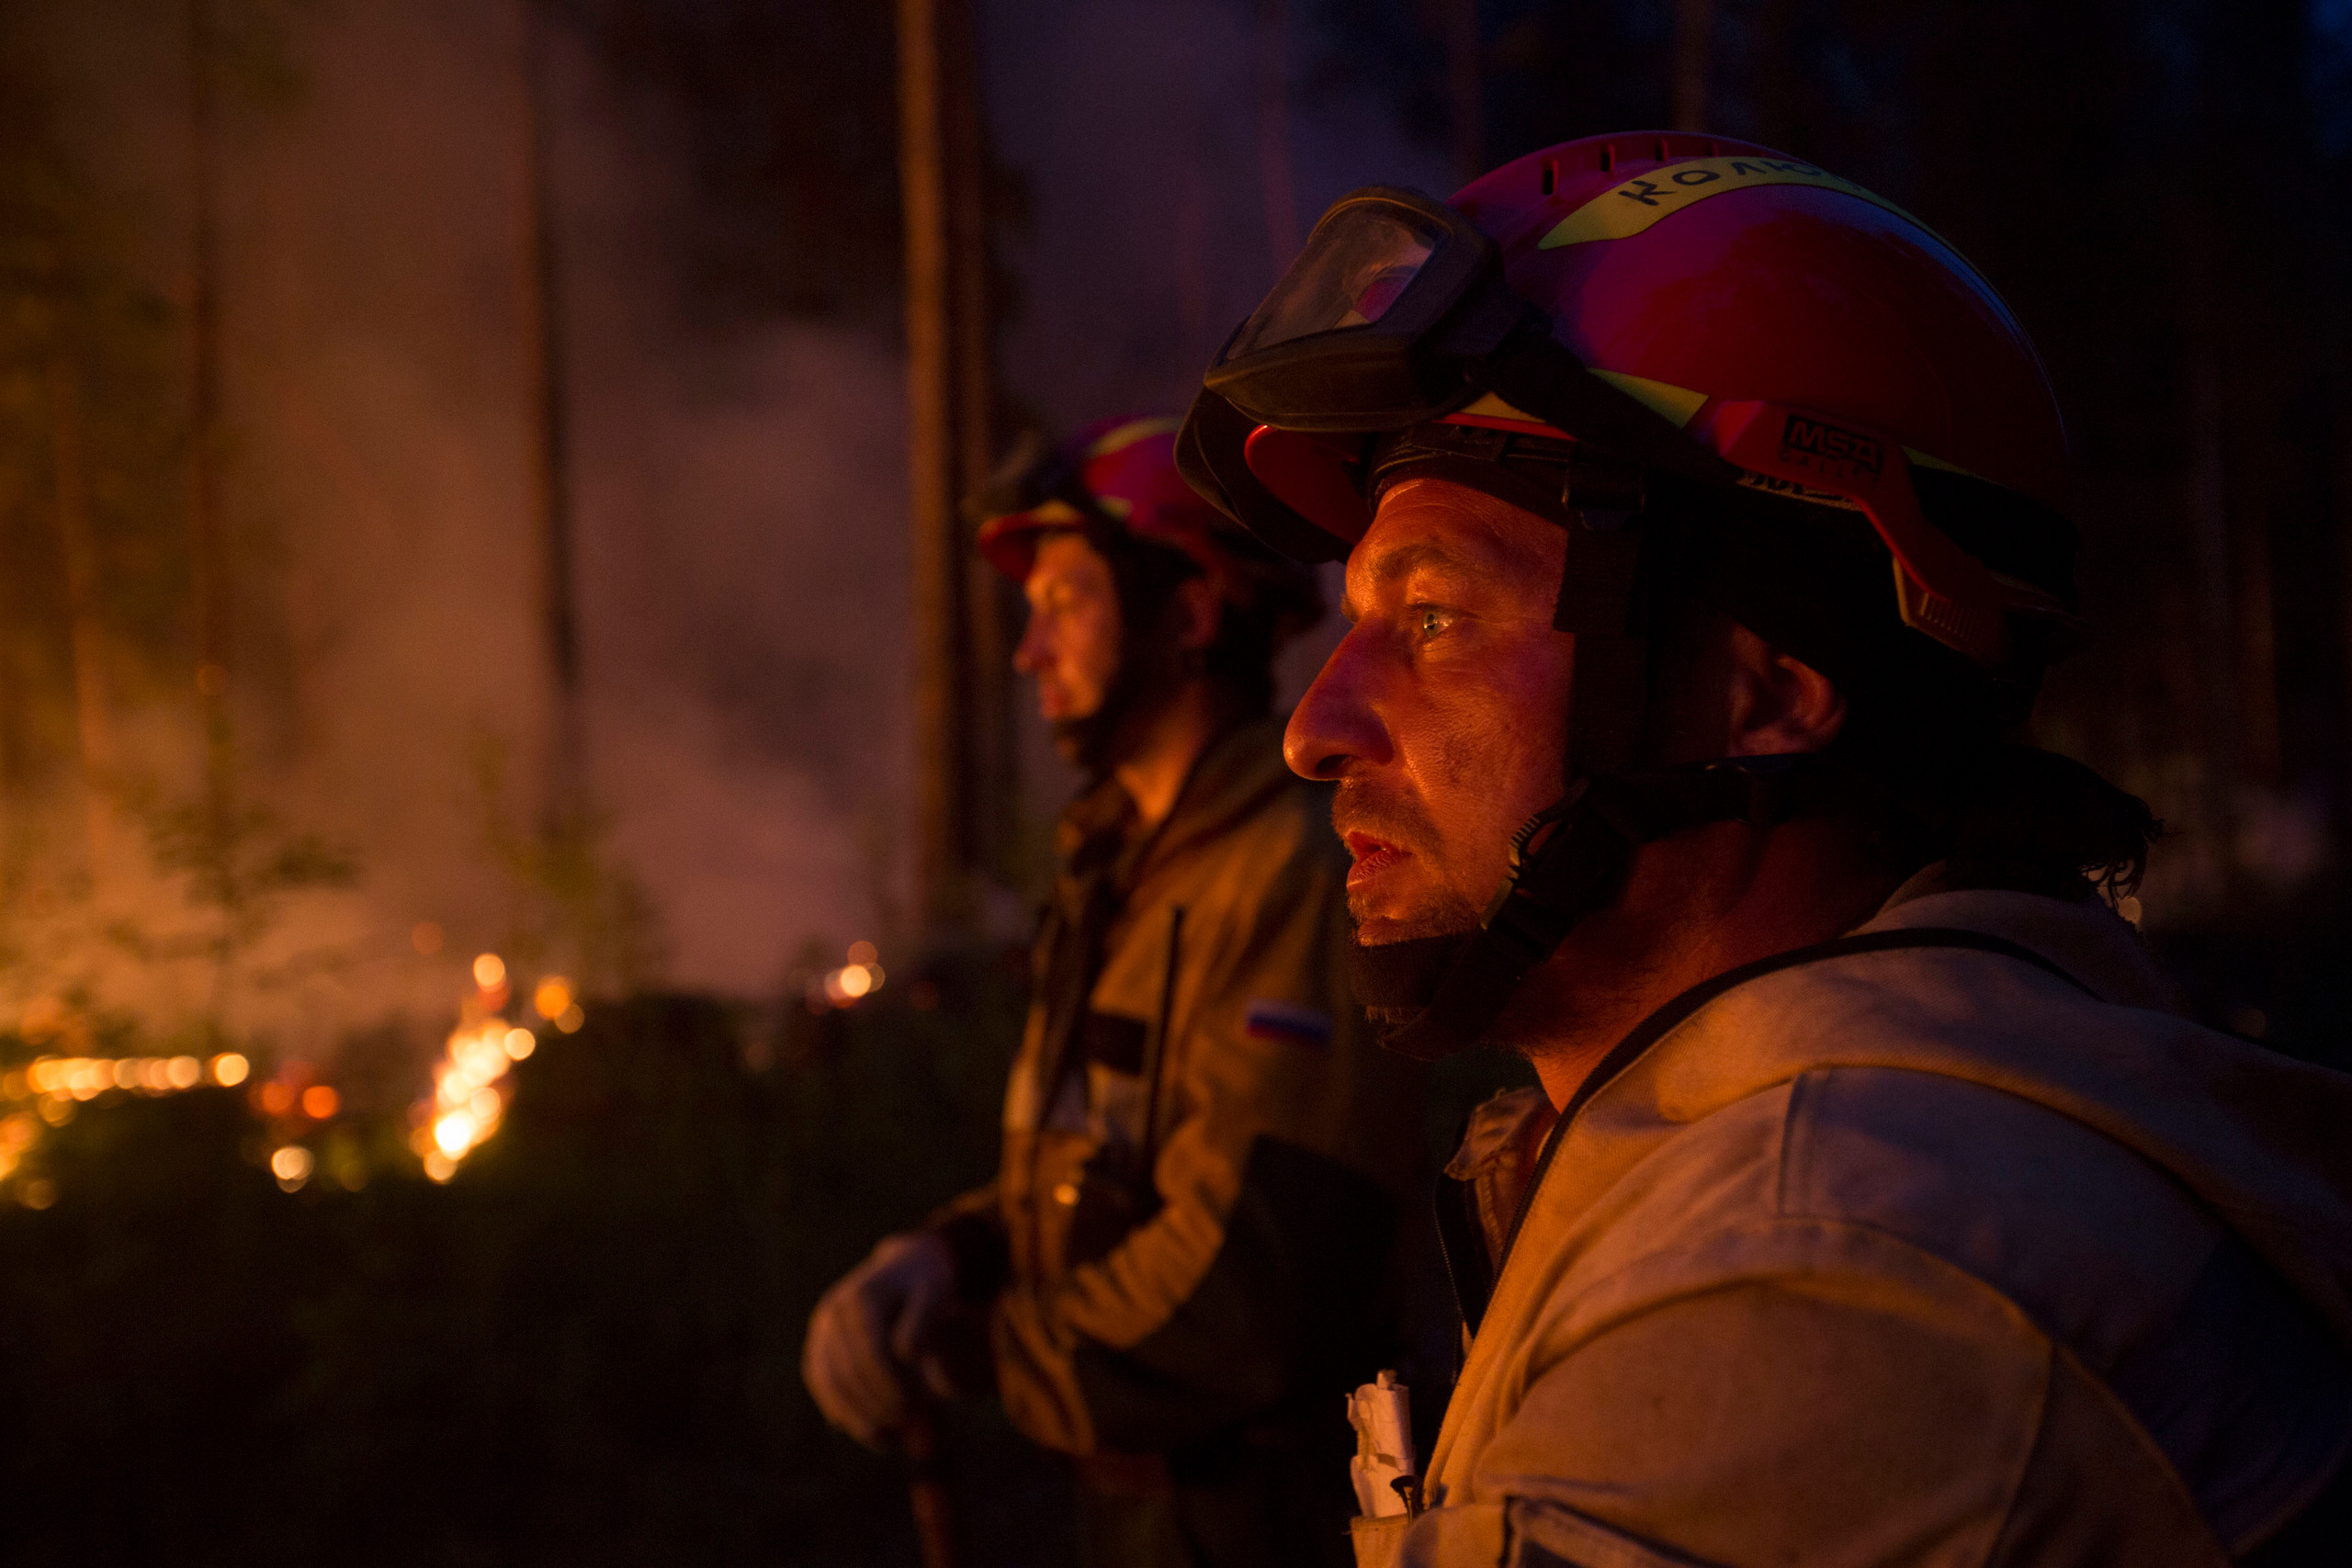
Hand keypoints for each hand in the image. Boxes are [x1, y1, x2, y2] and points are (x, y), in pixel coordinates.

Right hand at [802, 1230, 958, 1447]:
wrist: (906, 1267)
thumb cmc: (928, 1285)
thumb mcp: (938, 1293)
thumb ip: (927, 1322)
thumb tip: (907, 1355)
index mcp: (863, 1295)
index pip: (872, 1353)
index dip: (893, 1386)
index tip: (919, 1407)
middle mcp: (834, 1310)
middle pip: (849, 1372)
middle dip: (879, 1405)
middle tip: (910, 1424)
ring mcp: (821, 1328)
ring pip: (831, 1384)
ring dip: (860, 1418)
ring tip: (890, 1439)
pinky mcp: (817, 1344)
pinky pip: (822, 1385)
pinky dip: (844, 1413)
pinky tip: (873, 1433)